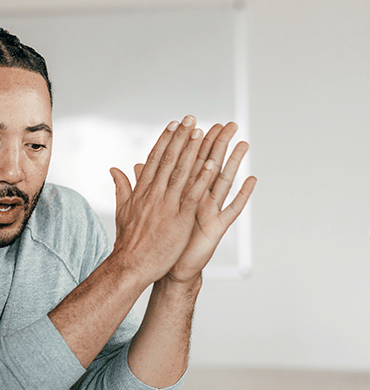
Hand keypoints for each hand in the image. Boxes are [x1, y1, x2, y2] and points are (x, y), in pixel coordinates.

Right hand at [107, 116, 217, 285]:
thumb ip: (122, 187)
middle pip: (169, 161)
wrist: (131, 264)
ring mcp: (167, 206)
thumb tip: (115, 169)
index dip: (165, 140)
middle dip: (181, 138)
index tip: (173, 124)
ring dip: (193, 152)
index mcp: (142, 192)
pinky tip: (210, 165)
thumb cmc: (128, 240)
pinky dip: (202, 180)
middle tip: (191, 119)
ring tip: (202, 133)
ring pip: (182, 173)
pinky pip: (193, 196)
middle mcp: (154, 195)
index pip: (155, 160)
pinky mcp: (180, 220)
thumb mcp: (122, 209)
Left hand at [163, 122, 255, 282]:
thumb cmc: (160, 237)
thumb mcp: (152, 207)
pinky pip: (232, 209)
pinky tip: (252, 179)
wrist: (162, 265)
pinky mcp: (216, 227)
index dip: (193, 143)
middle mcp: (197, 199)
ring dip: (233, 163)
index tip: (198, 124)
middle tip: (227, 124)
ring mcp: (209, 212)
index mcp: (181, 193)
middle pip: (208, 167)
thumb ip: (147, 184)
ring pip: (222, 182)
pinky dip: (242, 195)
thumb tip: (137, 165)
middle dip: (217, 145)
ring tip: (243, 143)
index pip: (188, 162)